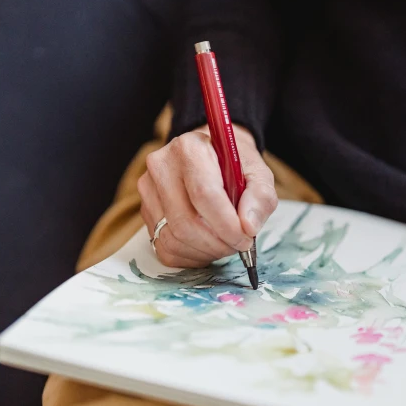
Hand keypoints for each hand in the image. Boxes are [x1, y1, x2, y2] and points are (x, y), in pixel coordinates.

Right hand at [138, 124, 277, 267]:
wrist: (210, 157)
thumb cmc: (234, 165)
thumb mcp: (258, 173)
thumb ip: (260, 197)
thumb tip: (248, 227)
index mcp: (190, 149)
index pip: (203, 194)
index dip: (226, 225)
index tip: (245, 238)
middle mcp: (162, 166)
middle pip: (185, 222)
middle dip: (217, 243)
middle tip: (238, 245)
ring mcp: (148, 190)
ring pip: (173, 239)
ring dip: (205, 252)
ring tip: (225, 243)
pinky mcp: (145, 211)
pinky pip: (163, 248)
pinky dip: (190, 256)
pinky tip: (207, 247)